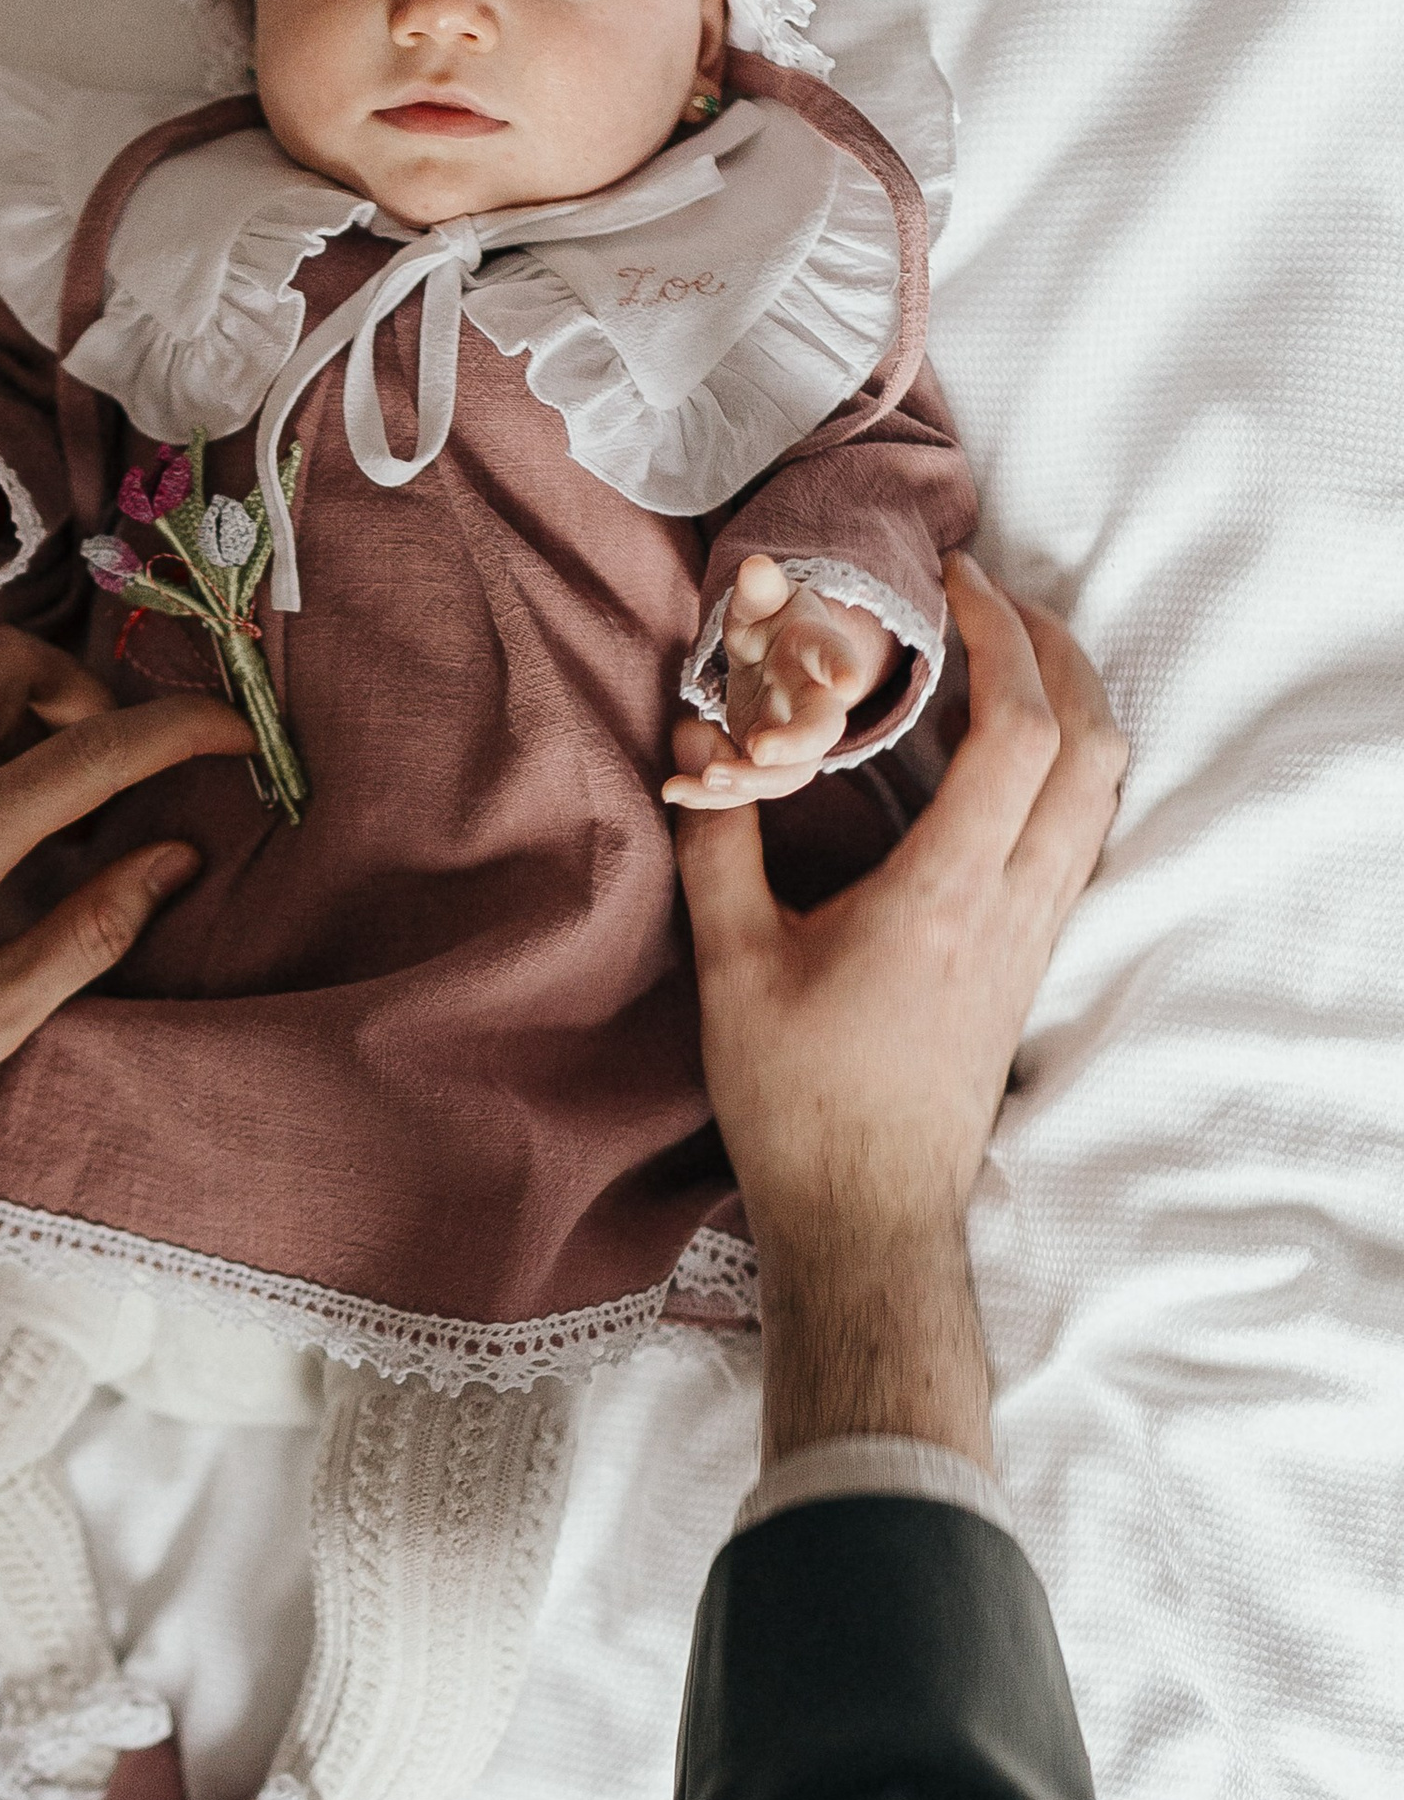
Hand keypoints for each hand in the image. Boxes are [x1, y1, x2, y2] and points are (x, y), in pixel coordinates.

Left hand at [662, 556, 901, 807]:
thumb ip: (759, 591)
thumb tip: (755, 568)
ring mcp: (792, 738)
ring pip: (787, 773)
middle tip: (760, 751)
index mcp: (818, 651)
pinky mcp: (762, 762)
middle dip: (795, 744)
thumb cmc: (772, 621)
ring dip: (748, 782)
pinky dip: (710, 795)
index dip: (843, 665)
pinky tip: (674, 789)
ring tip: (704, 779)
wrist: (775, 656)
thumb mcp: (763, 600)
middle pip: (821, 730)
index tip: (848, 680)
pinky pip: (745, 786)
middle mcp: (815, 701)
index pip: (836, 656)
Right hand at [670, 555, 1124, 1462]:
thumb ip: (720, 843)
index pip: (1021, 730)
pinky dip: (1064, 766)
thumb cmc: (797, 1100)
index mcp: (947, 895)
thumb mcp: (733, 965)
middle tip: (994, 601)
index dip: (1003, 636)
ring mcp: (1037, 935)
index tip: (956, 583)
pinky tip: (1007, 758)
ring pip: (1103, 790)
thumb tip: (697, 741)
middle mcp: (1016, 905)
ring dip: (1072, 705)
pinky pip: (1082, 833)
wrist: (868, 1216)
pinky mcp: (1033, 962)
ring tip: (1007, 659)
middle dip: (1058, 650)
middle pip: (1094, 743)